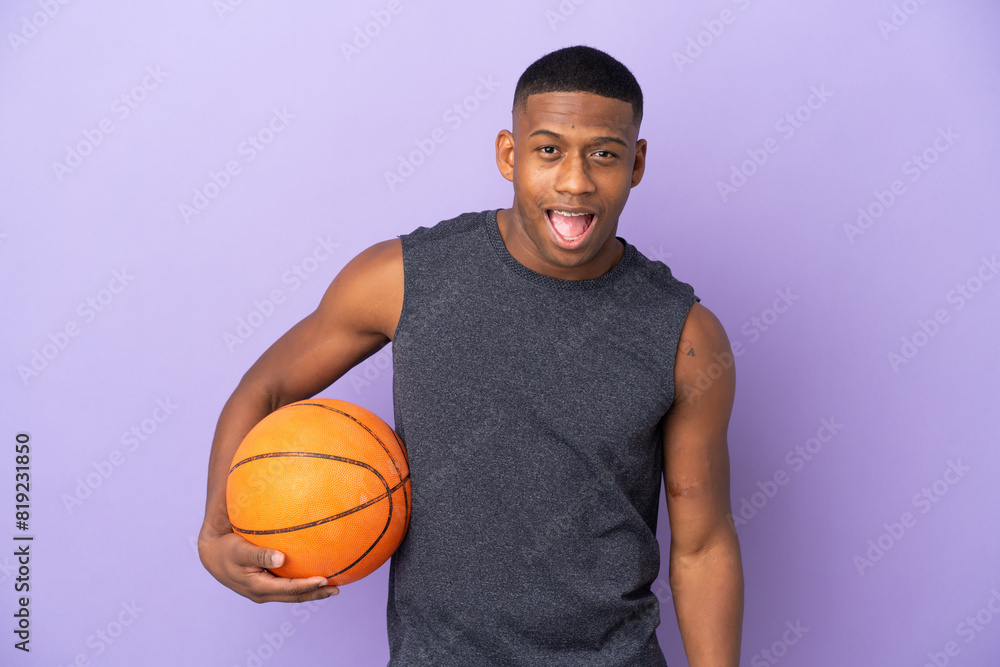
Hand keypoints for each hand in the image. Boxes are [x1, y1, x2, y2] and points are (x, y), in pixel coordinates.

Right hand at [198, 526, 338, 602]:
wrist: (212, 555)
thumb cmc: (226, 549)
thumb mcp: (240, 551)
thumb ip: (259, 554)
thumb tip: (281, 558)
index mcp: (258, 587)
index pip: (288, 590)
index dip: (307, 586)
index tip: (324, 580)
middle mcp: (263, 592)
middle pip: (294, 596)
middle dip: (315, 594)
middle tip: (336, 589)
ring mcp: (264, 590)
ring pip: (292, 593)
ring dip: (311, 591)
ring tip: (331, 586)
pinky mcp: (265, 583)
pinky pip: (287, 585)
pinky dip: (302, 583)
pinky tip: (314, 574)